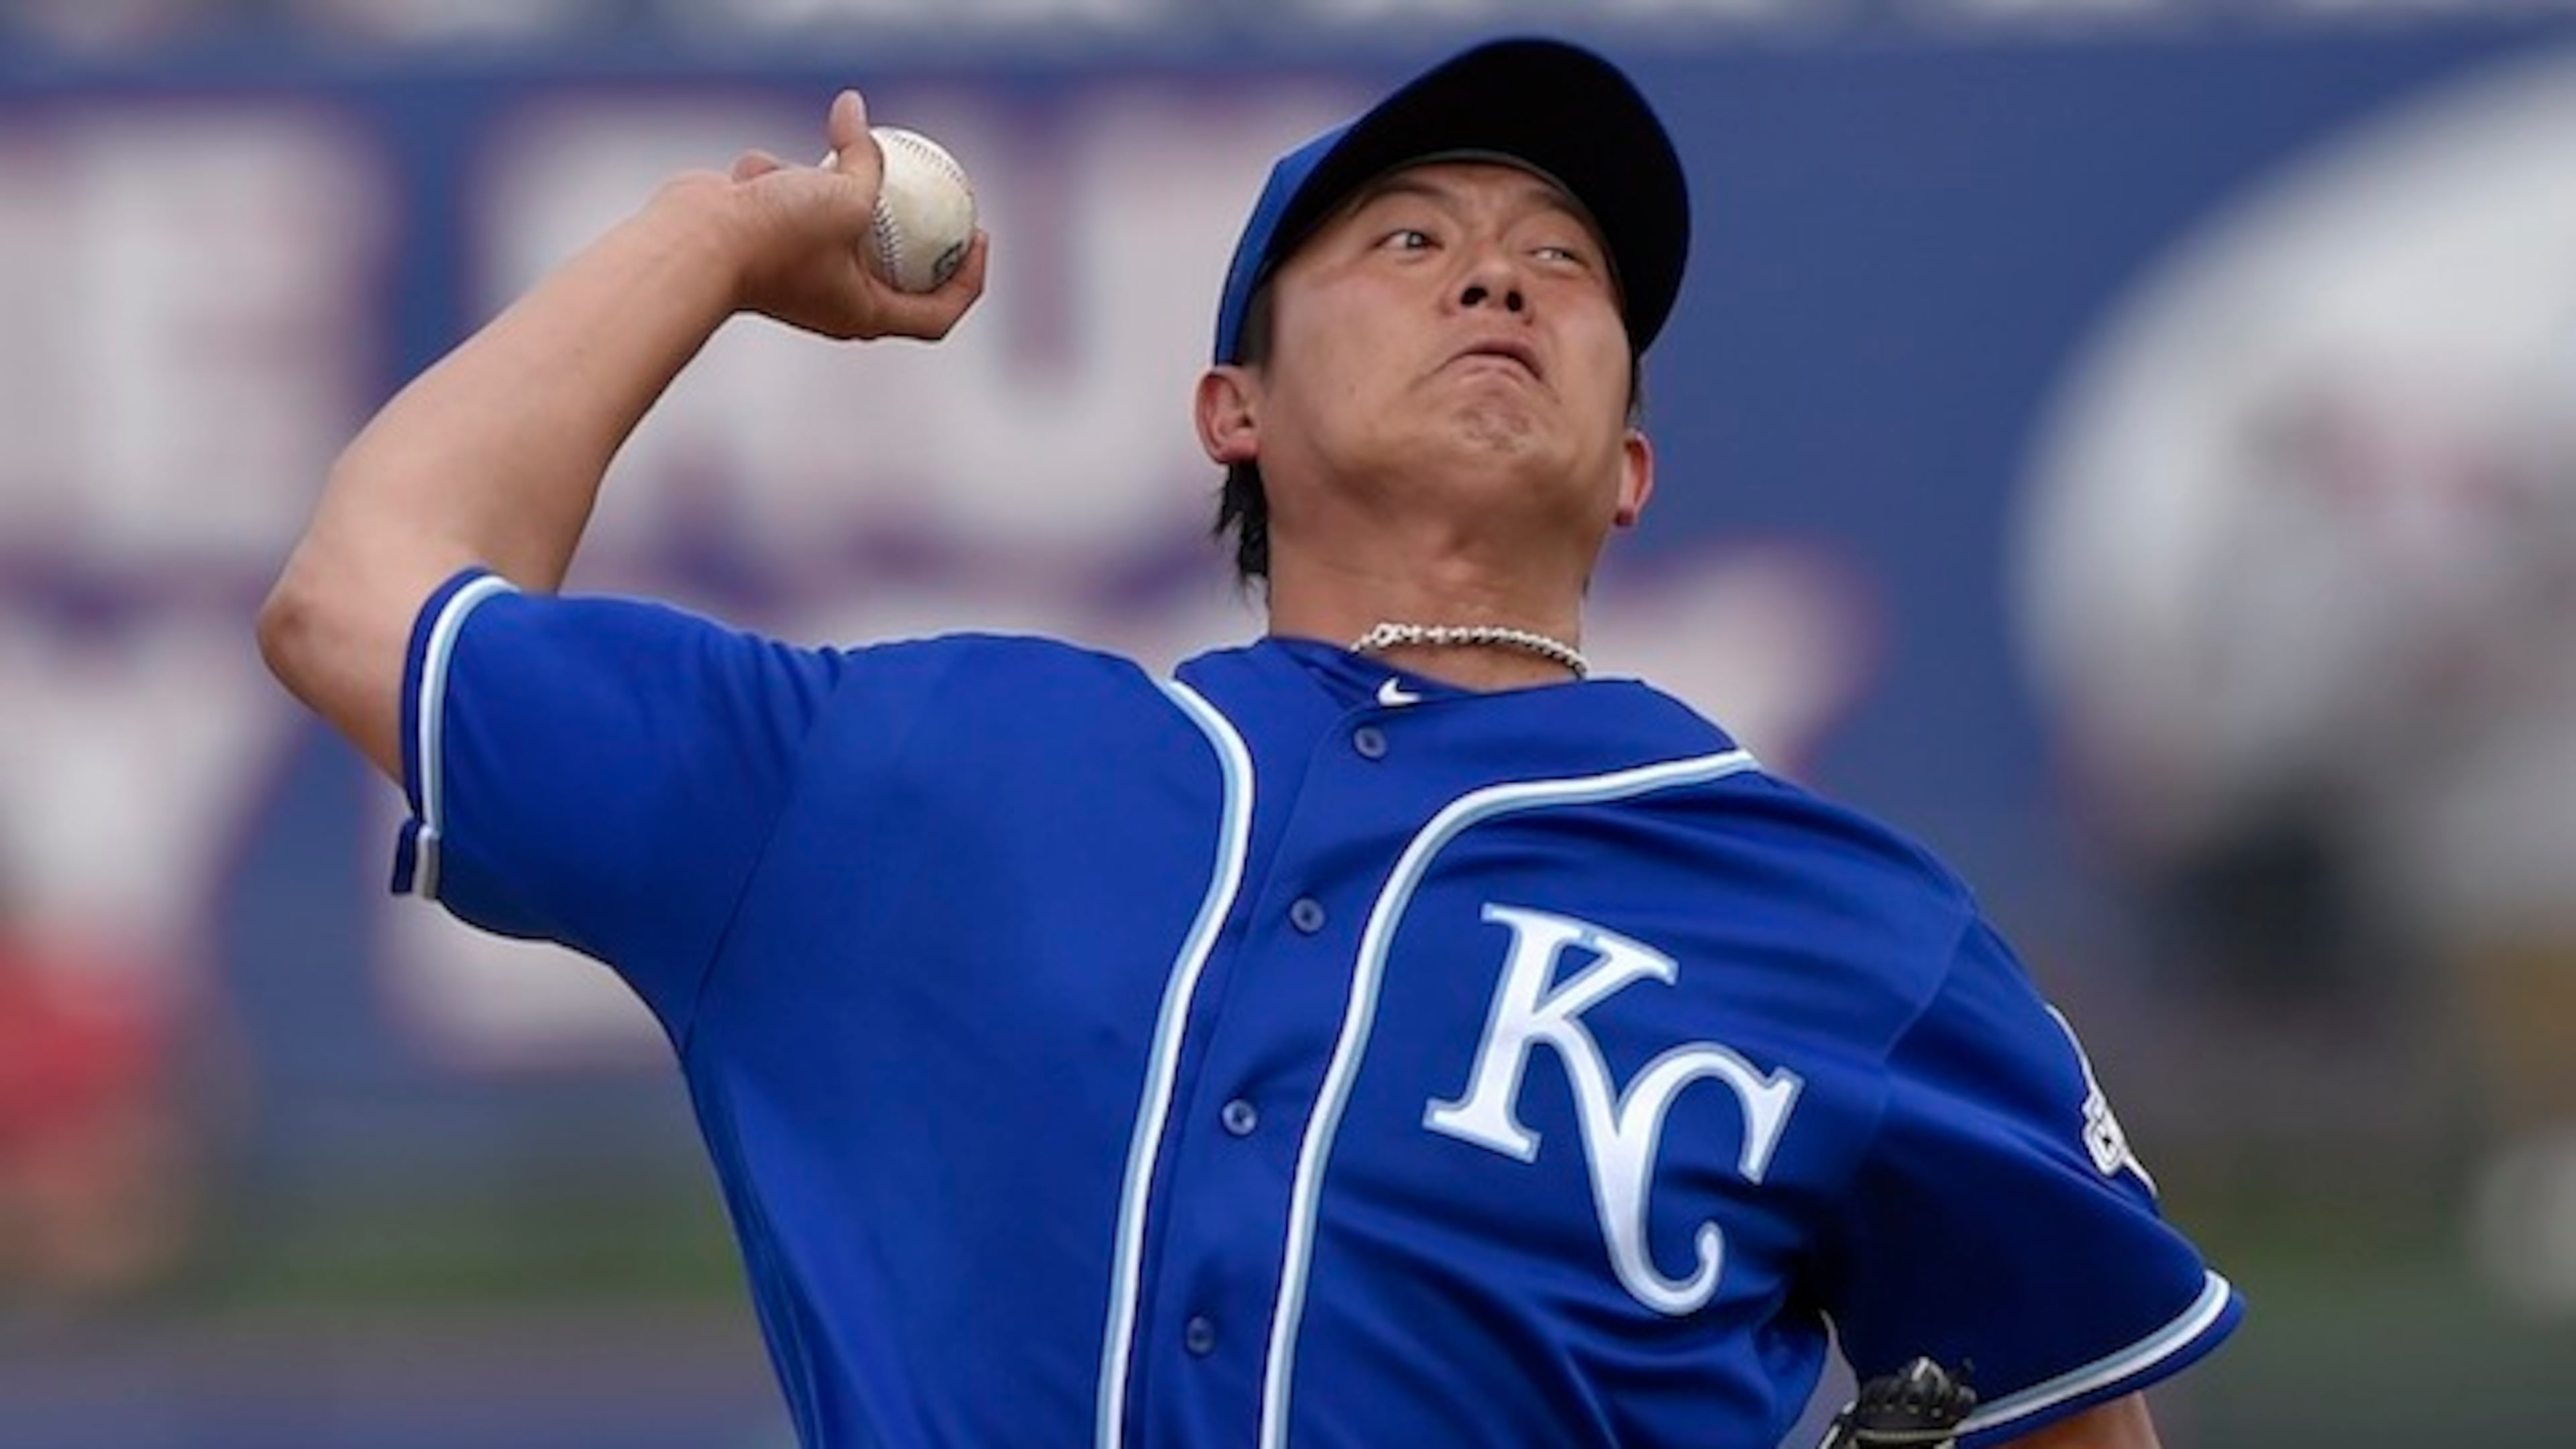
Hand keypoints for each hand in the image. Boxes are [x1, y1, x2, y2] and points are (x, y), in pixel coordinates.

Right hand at [685, 89, 988, 342]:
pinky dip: (781, 181)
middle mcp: (835, 301)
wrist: (694, 243)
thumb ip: (862, 156)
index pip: (936, 313)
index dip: (968, 280)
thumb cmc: (777, 235)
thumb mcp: (844, 194)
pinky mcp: (766, 243)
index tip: (980, 235)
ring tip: (822, 166)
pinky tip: (758, 171)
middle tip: (941, 192)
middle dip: (919, 234)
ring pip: (837, 226)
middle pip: (896, 275)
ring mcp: (799, 272)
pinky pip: (790, 205)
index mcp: (865, 314)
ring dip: (835, 191)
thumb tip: (854, 109)